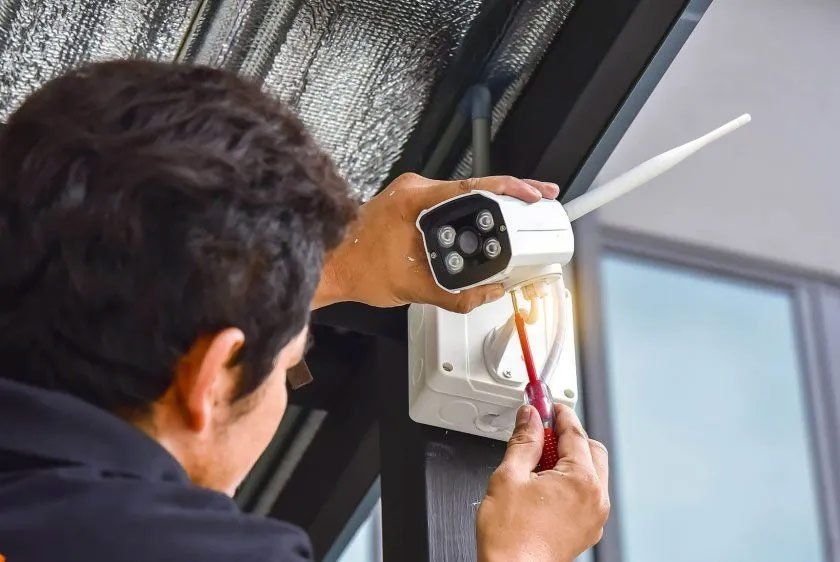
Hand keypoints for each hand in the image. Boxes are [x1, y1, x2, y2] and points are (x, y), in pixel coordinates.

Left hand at [313, 173, 559, 311]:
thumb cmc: (360, 269)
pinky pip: (447, 203)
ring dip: (489, 207)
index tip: (534, 194)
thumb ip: (460, 295)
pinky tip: (483, 224)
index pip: (476, 186)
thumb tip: (491, 292)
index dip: (512, 189)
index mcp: (416, 199)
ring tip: (519, 214)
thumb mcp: (416, 288)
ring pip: (462, 196)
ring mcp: (411, 193)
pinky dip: (468, 214)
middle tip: (538, 201)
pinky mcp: (408, 202)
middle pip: (474, 187)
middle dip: (509, 196)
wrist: (331, 266)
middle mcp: (414, 188)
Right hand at [476, 404, 609, 561]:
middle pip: (591, 450)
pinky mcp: (586, 530)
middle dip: (568, 436)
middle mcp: (595, 499)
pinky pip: (586, 494)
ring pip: (590, 473)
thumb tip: (530, 418)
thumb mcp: (510, 475)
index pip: (575, 433)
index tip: (547, 404)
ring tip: (536, 463)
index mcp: (581, 481)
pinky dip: (570, 482)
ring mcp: (593, 517)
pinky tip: (543, 485)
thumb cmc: (510, 536)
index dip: (558, 414)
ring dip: (569, 460)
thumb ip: (524, 441)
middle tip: (541, 431)